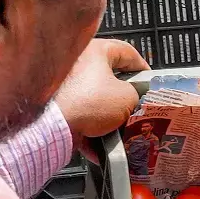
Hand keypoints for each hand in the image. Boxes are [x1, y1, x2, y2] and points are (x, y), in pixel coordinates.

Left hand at [53, 38, 148, 160]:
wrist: (49, 126)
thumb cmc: (84, 103)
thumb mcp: (127, 97)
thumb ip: (136, 95)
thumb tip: (133, 102)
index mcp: (95, 51)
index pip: (128, 53)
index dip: (143, 69)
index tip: (150, 82)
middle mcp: (76, 64)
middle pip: (110, 81)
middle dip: (123, 100)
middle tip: (134, 110)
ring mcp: (63, 86)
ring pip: (94, 102)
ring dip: (107, 120)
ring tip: (117, 133)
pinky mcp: (54, 107)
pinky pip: (78, 118)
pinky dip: (89, 133)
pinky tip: (100, 147)